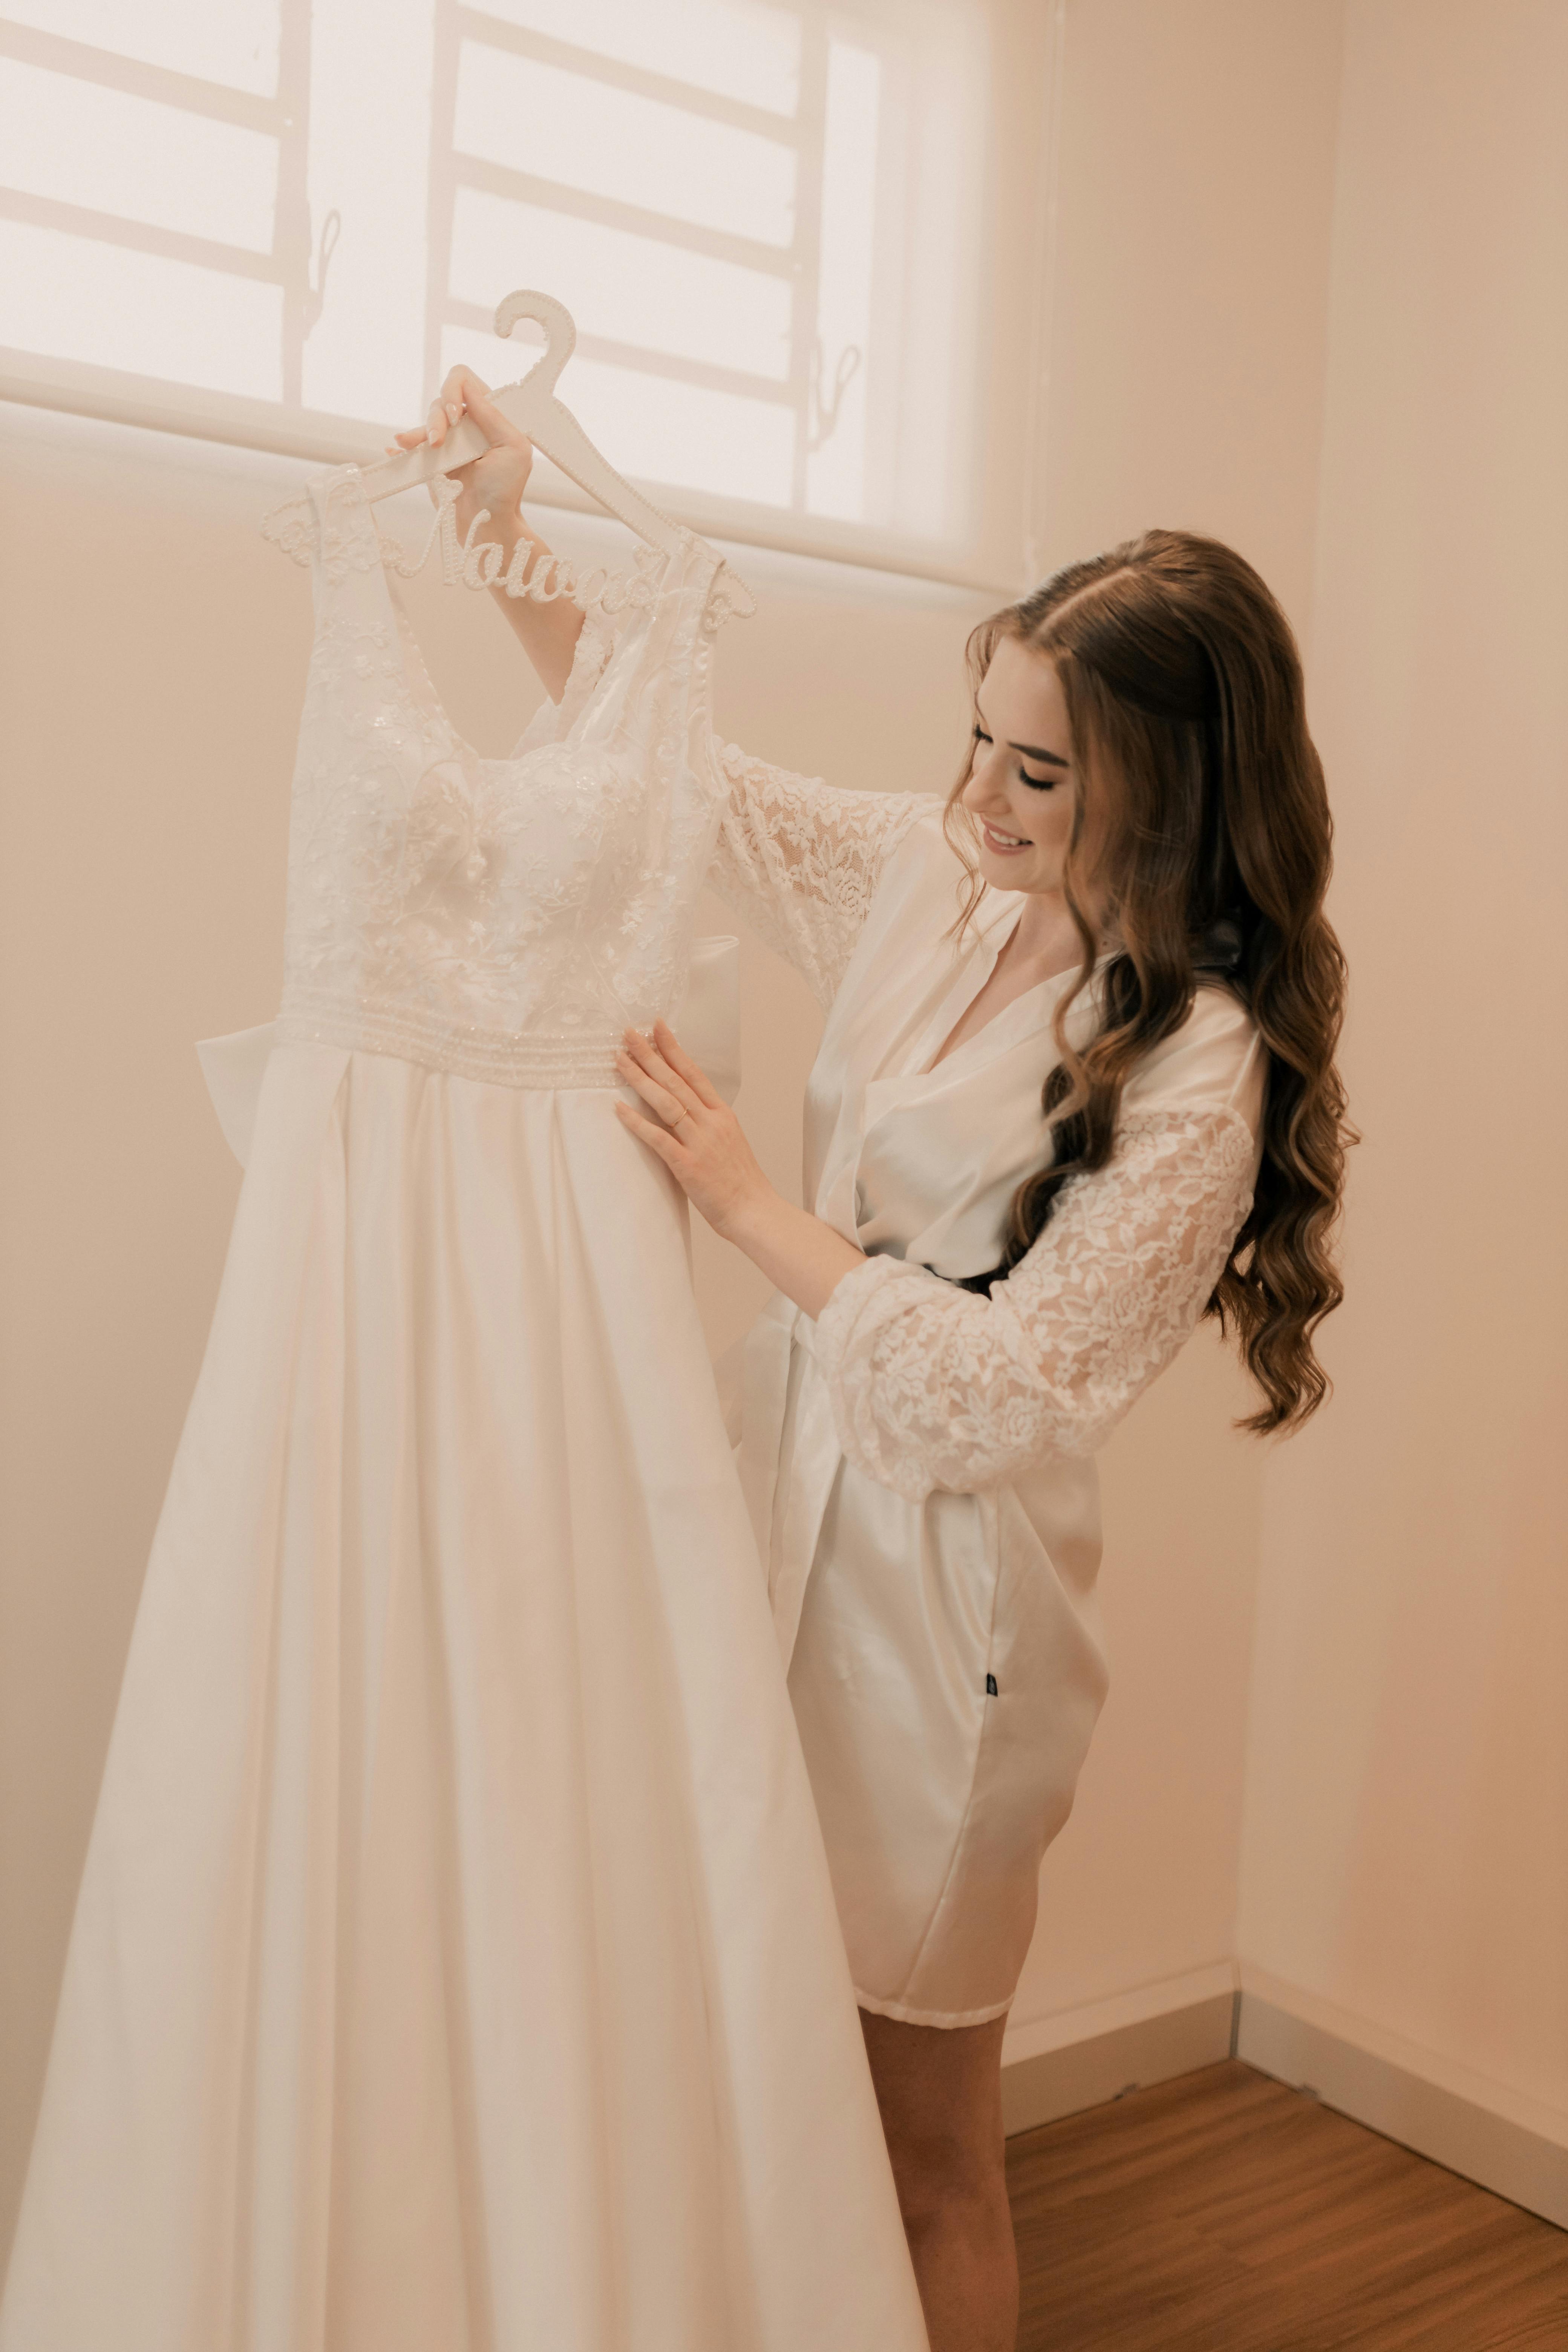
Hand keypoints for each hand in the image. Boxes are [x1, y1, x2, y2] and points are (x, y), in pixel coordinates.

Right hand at [386, 365, 533, 539]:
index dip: (455, 391)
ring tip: (413, 446)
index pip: (466, 383)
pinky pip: (412, 446)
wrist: (485, 524)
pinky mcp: (433, 461)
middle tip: (438, 441)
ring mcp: (449, 443)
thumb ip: (493, 416)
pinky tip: (395, 450)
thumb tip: (469, 387)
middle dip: (435, 417)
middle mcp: (468, 426)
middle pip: (441, 400)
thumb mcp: (513, 449)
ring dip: (418, 432)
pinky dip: (402, 447)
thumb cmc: (506, 490)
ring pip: (426, 421)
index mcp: (490, 417)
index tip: (455, 414)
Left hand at [614, 1021, 772, 1241]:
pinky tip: (619, 1108)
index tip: (657, 1028)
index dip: (674, 1049)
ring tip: (619, 1060)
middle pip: (675, 1081)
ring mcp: (700, 1143)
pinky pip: (658, 1138)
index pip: (694, 1073)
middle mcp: (711, 1122)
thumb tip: (688, 1109)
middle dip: (649, 1054)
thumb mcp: (731, 1141)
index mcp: (723, 1115)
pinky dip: (638, 1122)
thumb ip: (709, 1123)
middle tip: (628, 1034)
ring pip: (665, 1102)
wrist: (755, 1211)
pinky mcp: (688, 1165)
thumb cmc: (741, 1182)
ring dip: (639, 1079)